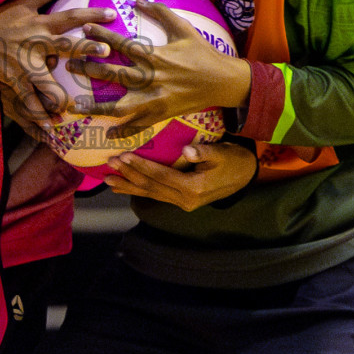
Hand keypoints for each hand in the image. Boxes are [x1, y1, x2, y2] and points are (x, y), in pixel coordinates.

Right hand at [0, 0, 114, 127]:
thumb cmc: (2, 18)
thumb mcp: (26, 2)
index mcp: (40, 23)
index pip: (70, 17)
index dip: (90, 15)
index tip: (111, 16)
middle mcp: (35, 42)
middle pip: (63, 45)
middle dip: (85, 47)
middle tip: (106, 52)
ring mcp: (24, 63)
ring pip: (44, 80)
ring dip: (58, 94)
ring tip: (72, 108)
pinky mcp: (14, 79)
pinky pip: (28, 98)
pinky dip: (38, 113)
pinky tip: (51, 127)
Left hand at [67, 0, 250, 138]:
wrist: (222, 81)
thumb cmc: (202, 52)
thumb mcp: (183, 28)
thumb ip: (160, 12)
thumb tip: (137, 0)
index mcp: (156, 56)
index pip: (123, 44)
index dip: (103, 35)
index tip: (84, 29)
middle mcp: (152, 78)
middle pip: (115, 75)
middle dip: (90, 70)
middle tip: (69, 66)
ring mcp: (155, 99)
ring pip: (121, 106)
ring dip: (97, 106)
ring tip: (75, 107)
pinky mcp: (161, 114)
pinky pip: (139, 125)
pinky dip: (123, 131)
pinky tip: (106, 134)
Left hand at [102, 141, 256, 210]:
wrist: (245, 176)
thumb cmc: (233, 160)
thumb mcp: (223, 153)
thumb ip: (205, 152)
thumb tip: (187, 151)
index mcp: (194, 188)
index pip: (162, 176)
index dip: (142, 166)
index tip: (124, 156)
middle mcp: (185, 200)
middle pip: (152, 187)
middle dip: (129, 175)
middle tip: (110, 164)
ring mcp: (182, 202)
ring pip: (150, 194)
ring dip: (129, 186)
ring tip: (108, 181)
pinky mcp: (180, 201)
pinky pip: (156, 196)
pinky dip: (138, 192)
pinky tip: (124, 188)